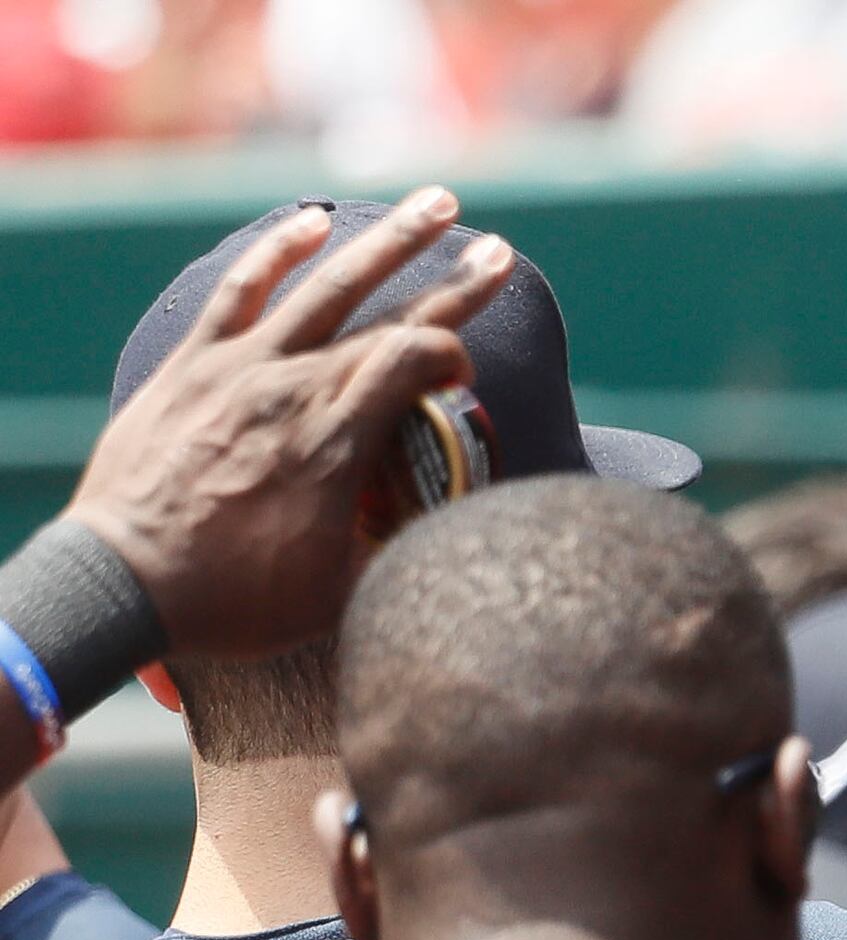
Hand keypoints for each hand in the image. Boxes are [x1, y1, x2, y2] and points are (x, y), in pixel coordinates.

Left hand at [66, 188, 510, 658]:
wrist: (121, 585)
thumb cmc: (235, 600)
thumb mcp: (343, 592)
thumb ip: (395, 550)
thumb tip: (438, 533)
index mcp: (336, 437)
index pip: (418, 361)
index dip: (455, 357)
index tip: (465, 379)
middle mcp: (292, 386)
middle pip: (388, 315)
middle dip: (454, 283)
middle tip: (499, 251)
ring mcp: (239, 367)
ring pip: (325, 285)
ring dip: (386, 241)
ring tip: (434, 205)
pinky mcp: (194, 365)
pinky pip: (242, 291)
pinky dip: (279, 250)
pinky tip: (314, 221)